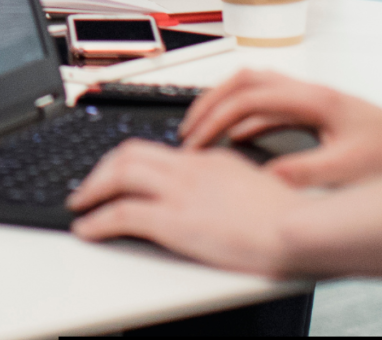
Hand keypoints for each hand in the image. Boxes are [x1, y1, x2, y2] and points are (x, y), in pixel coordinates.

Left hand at [67, 138, 305, 274]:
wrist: (302, 230)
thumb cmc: (292, 219)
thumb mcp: (258, 190)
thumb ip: (232, 186)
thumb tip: (223, 197)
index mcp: (211, 160)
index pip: (158, 151)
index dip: (129, 162)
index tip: (117, 174)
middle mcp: (190, 168)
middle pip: (129, 153)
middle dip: (101, 169)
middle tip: (88, 186)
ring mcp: (181, 192)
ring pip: (118, 175)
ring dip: (91, 190)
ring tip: (79, 205)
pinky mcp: (176, 220)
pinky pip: (122, 214)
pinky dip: (97, 221)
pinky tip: (88, 230)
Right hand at [176, 70, 381, 188]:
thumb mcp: (348, 169)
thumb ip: (303, 172)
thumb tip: (263, 181)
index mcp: (314, 99)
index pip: (250, 96)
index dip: (217, 116)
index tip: (198, 139)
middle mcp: (309, 93)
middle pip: (245, 81)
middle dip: (210, 102)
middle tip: (190, 130)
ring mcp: (312, 100)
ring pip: (255, 89)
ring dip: (226, 106)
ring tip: (205, 131)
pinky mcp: (317, 113)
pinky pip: (269, 105)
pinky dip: (245, 117)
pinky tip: (238, 138)